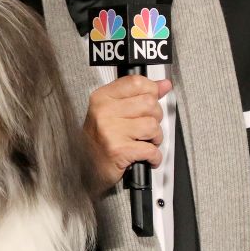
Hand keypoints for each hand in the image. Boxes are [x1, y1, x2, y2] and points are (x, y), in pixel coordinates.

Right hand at [84, 75, 168, 191]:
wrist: (86, 168)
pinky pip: (151, 149)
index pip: (136, 82)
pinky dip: (154, 156)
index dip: (151, 91)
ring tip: (144, 142)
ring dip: (155, 138)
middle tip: (145, 128)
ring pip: (152, 126)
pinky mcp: (119, 150)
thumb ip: (139, 95)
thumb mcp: (114, 111)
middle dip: (155, 118)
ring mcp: (110, 131)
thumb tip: (163, 85)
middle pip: (149, 103)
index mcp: (102, 98)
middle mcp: (104, 112)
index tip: (152, 99)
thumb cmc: (100, 140)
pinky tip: (146, 156)